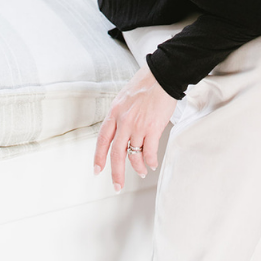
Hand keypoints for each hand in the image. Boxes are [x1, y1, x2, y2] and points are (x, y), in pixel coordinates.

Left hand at [93, 64, 176, 190]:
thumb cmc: (147, 82)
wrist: (163, 74)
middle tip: (118, 186)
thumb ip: (121, 114)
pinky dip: (150, 161)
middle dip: (116, 173)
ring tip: (142, 172)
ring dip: (138, 167)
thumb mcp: (124, 97)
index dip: (98, 157)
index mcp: (114, 112)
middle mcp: (123, 121)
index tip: (97, 170)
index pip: (102, 139)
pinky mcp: (153, 128)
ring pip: (134, 155)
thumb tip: (122, 130)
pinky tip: (153, 164)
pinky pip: (149, 152)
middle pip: (116, 154)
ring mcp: (138, 125)